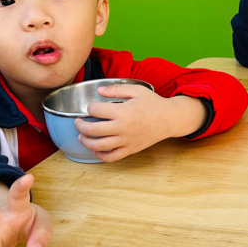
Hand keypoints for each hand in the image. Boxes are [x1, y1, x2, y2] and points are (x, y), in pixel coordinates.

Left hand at [76, 84, 207, 161]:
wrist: (169, 119)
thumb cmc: (153, 103)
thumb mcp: (136, 90)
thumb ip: (116, 89)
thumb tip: (99, 90)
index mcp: (123, 112)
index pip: (95, 110)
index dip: (90, 107)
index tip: (92, 106)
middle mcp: (122, 128)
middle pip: (92, 130)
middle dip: (80, 125)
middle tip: (78, 122)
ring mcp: (126, 141)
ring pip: (98, 146)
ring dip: (86, 141)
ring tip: (82, 136)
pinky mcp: (130, 149)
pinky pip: (111, 157)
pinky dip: (100, 155)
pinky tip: (96, 149)